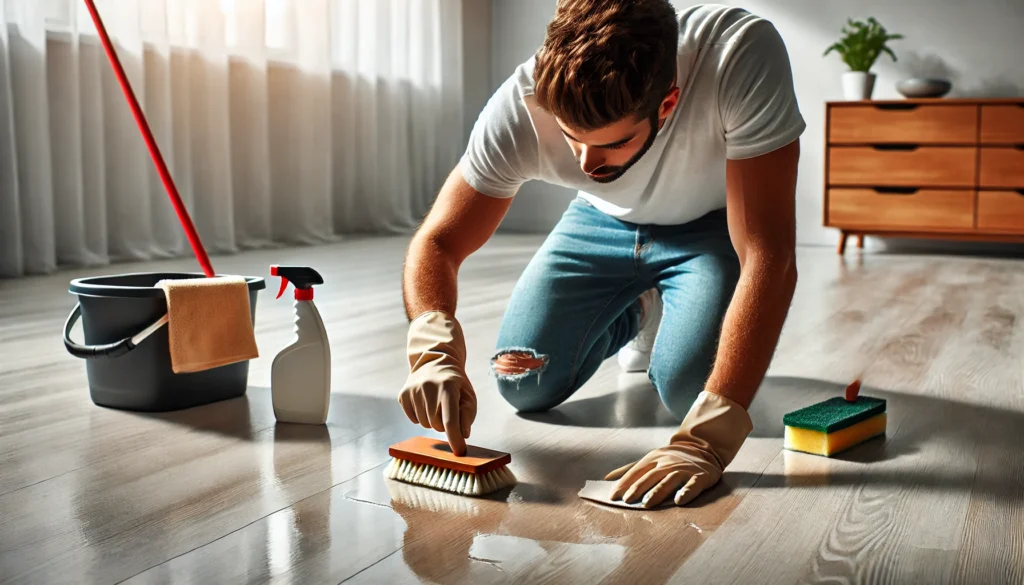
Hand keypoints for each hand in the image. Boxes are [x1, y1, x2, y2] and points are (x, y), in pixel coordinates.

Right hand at [399, 311, 477, 455]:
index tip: (460, 452)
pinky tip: (425, 403)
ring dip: (432, 420)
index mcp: (447, 386)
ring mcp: (413, 390)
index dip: (455, 438)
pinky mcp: (402, 395)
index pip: (450, 419)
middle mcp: (428, 387)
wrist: (434, 362)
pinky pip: (413, 419)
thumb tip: (462, 435)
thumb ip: (468, 415)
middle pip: (437, 425)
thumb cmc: (456, 384)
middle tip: (447, 410)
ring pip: (424, 424)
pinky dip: (420, 416)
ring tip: (436, 404)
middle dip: (445, 424)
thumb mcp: (468, 396)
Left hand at [605, 444, 720, 507]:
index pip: (636, 472)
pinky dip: (686, 492)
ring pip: (669, 480)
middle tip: (627, 501)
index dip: (624, 483)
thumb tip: (606, 478)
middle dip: (638, 488)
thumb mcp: (650, 460)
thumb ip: (629, 470)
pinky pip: (693, 485)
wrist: (702, 449)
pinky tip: (679, 500)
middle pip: (650, 476)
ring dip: (657, 492)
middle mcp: (667, 463)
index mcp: (653, 458)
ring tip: (647, 503)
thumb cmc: (670, 460)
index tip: (613, 496)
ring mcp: (684, 469)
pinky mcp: (700, 477)